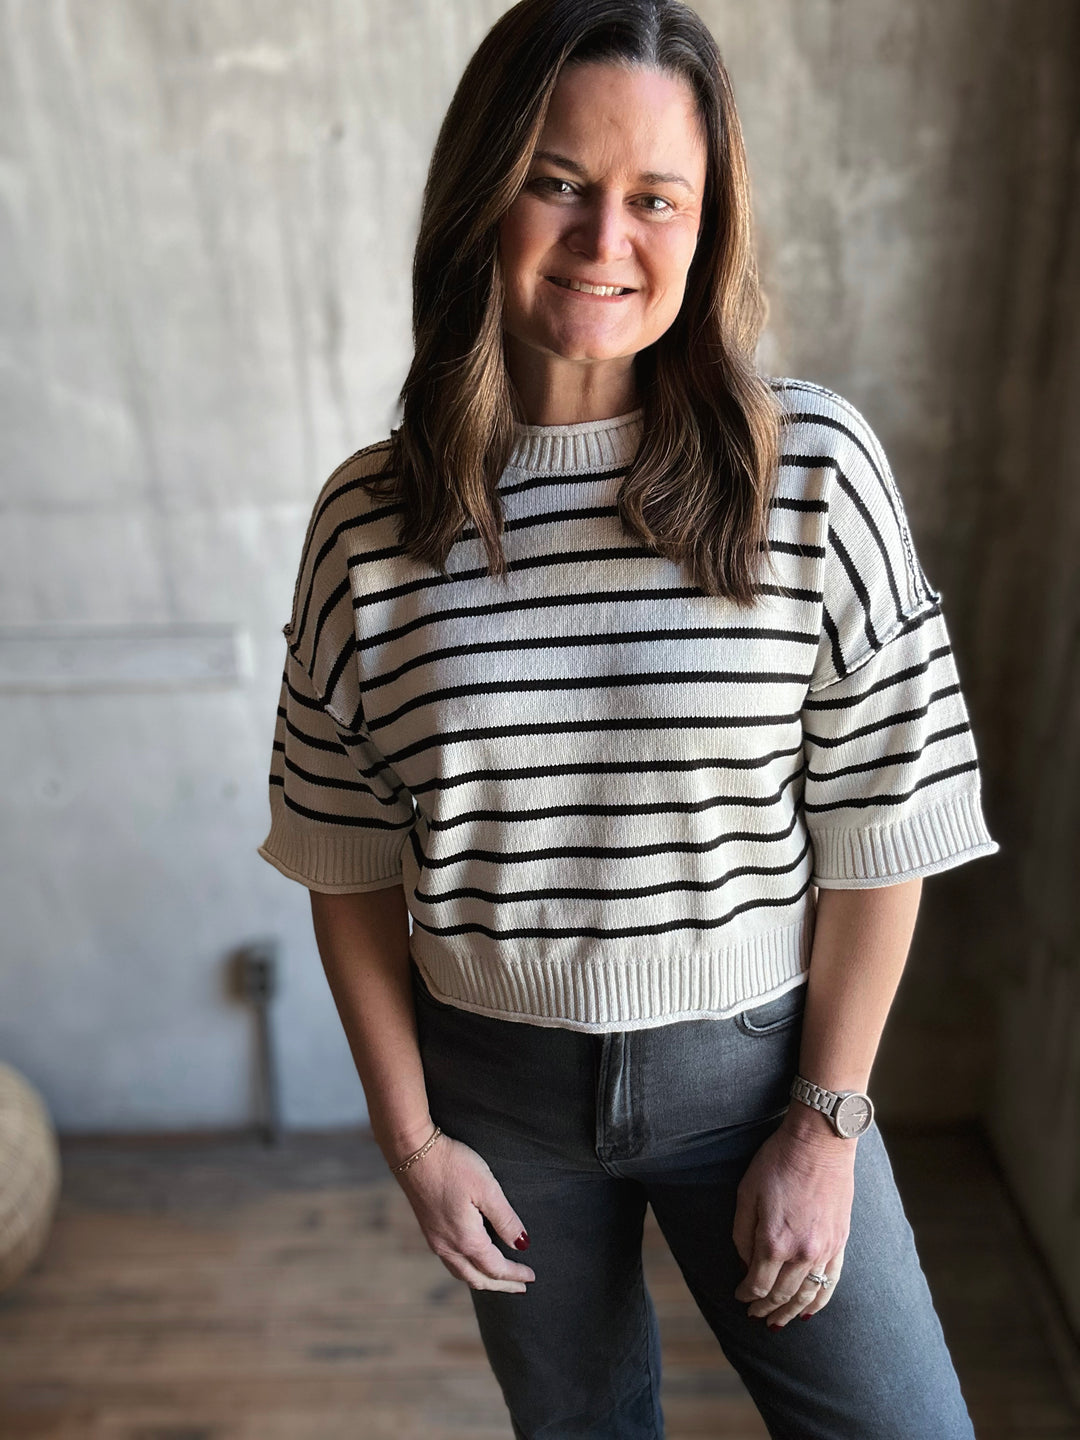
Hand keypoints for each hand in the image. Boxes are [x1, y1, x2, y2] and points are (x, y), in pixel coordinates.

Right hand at [395, 1131, 536, 1293]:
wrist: (413, 1152)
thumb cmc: (452, 1165)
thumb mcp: (487, 1188)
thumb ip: (506, 1219)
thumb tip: (522, 1245)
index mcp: (466, 1240)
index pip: (496, 1268)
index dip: (515, 1275)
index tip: (531, 1278)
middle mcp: (448, 1247)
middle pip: (478, 1278)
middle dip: (501, 1285)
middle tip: (521, 1288)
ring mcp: (435, 1240)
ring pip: (462, 1273)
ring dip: (483, 1280)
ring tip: (499, 1280)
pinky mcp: (428, 1229)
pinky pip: (451, 1262)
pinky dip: (467, 1269)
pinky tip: (472, 1259)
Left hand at [731, 1113, 854, 1327]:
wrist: (820, 1142)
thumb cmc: (778, 1161)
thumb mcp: (746, 1192)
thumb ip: (743, 1233)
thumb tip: (745, 1262)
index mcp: (773, 1241)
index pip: (757, 1283)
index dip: (746, 1294)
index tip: (739, 1296)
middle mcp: (801, 1252)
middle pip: (781, 1294)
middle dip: (765, 1308)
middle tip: (755, 1316)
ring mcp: (824, 1249)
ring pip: (807, 1294)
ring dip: (791, 1312)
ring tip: (779, 1322)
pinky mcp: (840, 1242)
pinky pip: (831, 1281)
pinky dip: (820, 1300)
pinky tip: (810, 1311)